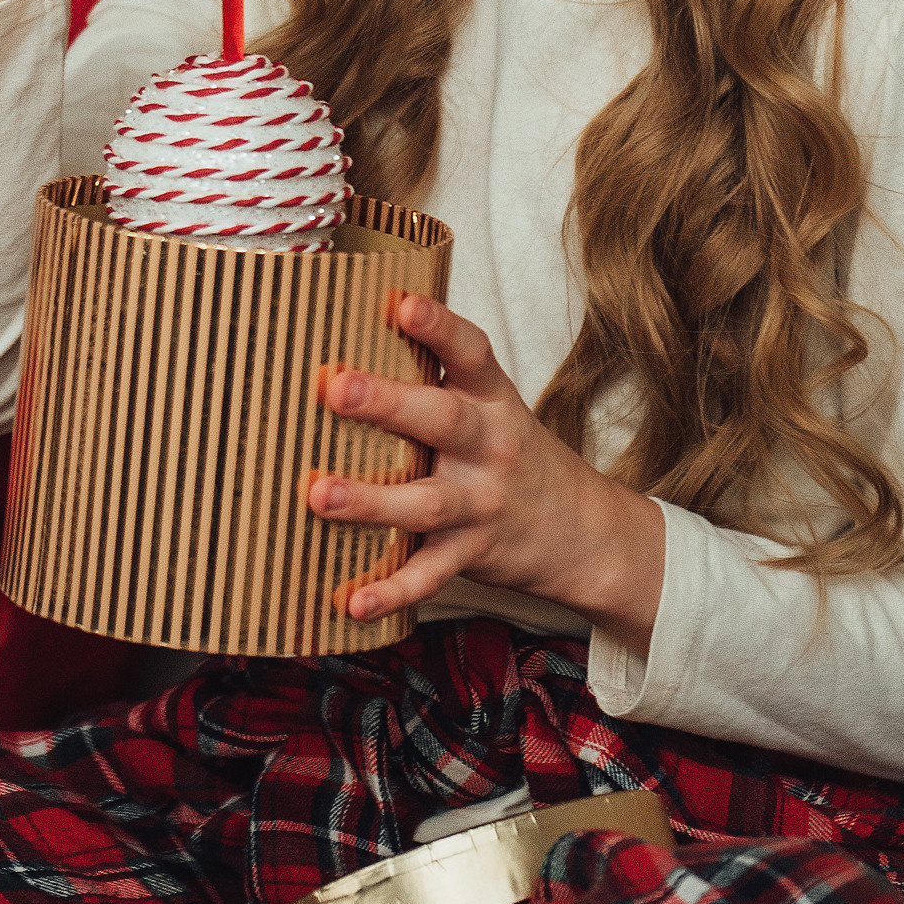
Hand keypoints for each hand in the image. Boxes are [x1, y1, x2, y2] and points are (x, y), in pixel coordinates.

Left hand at [312, 295, 666, 654]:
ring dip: (371, 501)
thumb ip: (433, 377)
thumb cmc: (510, 453)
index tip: (403, 304)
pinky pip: (430, 575)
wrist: (583, 532)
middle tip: (337, 388)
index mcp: (492, 399)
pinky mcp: (472, 554)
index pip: (471, 353)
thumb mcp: (489, 405)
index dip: (439, 327)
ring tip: (319, 494)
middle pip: (443, 421)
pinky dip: (391, 590)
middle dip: (389, 404)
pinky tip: (351, 599)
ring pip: (426, 502)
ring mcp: (482, 503)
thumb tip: (343, 324)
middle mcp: (491, 447)